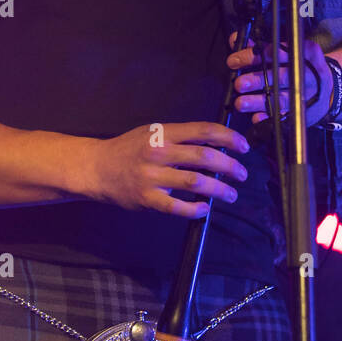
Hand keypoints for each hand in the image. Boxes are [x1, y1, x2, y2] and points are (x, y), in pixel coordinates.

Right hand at [84, 121, 250, 218]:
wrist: (97, 168)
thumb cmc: (128, 150)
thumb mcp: (152, 132)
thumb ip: (179, 136)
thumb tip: (214, 143)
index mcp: (163, 133)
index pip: (204, 131)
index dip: (228, 138)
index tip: (243, 147)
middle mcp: (159, 152)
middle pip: (204, 157)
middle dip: (230, 166)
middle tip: (242, 174)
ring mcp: (152, 176)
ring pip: (195, 182)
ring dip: (219, 189)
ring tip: (231, 194)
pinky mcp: (146, 198)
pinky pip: (176, 206)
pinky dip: (194, 209)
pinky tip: (204, 209)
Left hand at [227, 32, 332, 124]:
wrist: (328, 89)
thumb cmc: (300, 65)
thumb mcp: (286, 50)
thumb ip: (259, 45)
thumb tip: (235, 40)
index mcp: (303, 52)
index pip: (276, 52)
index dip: (254, 56)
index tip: (234, 60)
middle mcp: (305, 73)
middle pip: (280, 76)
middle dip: (257, 80)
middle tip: (239, 84)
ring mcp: (305, 94)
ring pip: (280, 98)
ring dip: (258, 102)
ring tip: (241, 103)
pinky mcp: (302, 111)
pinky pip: (284, 117)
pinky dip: (269, 118)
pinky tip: (257, 117)